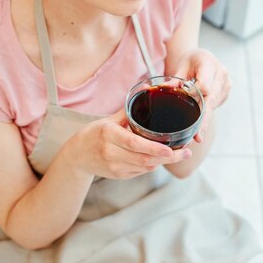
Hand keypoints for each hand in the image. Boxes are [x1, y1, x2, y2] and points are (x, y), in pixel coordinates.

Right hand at [66, 108, 191, 179]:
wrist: (77, 156)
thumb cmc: (95, 133)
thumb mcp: (109, 119)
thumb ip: (130, 107)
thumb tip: (147, 87)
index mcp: (108, 134)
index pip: (134, 143)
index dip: (155, 148)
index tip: (172, 149)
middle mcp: (111, 152)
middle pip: (145, 159)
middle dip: (168, 158)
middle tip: (186, 152)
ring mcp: (114, 167)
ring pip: (146, 166)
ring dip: (163, 161)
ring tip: (177, 154)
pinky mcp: (118, 175)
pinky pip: (140, 171)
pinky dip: (152, 164)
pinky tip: (159, 158)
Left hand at [174, 48, 230, 142]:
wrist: (205, 57)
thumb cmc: (192, 61)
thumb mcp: (182, 65)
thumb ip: (176, 79)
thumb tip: (165, 89)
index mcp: (208, 63)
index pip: (205, 84)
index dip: (197, 95)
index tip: (190, 102)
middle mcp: (221, 74)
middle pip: (211, 101)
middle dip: (203, 120)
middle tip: (198, 136)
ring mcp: (226, 84)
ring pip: (213, 106)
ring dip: (204, 120)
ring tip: (196, 135)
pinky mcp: (225, 93)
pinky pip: (215, 106)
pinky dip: (206, 114)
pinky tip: (200, 122)